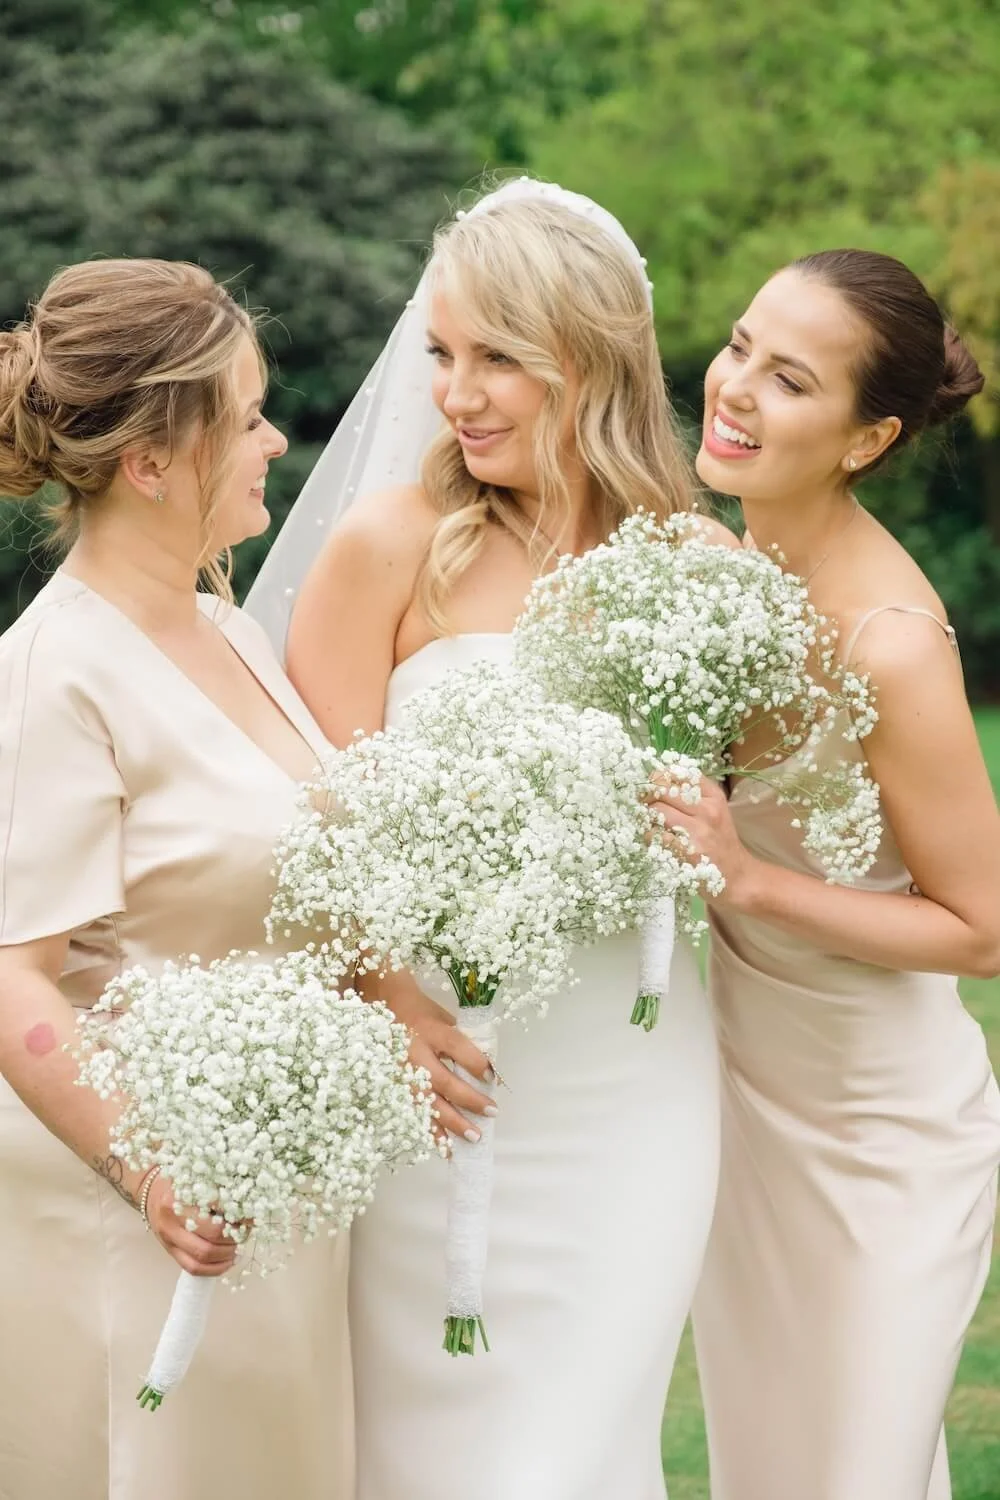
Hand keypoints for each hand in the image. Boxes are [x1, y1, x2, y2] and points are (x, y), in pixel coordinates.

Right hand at [146, 1175, 241, 1277]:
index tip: (252, 1216)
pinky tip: (228, 1261)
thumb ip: (219, 1189)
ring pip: (203, 1256)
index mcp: (181, 1194)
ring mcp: (169, 1238)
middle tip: (245, 1231)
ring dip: (228, 1254)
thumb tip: (249, 1204)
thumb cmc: (181, 1183)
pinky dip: (215, 1269)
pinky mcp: (170, 1253)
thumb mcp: (198, 1177)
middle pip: (212, 1235)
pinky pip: (194, 1269)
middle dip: (235, 1236)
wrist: (151, 1193)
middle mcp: (172, 1218)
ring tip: (238, 1245)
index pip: (217, 1207)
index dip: (239, 1214)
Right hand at [383, 979, 493, 1142]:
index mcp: (430, 1030)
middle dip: (468, 1100)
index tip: (491, 1077)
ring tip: (473, 1137)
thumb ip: (463, 1041)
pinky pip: (414, 1112)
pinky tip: (445, 1146)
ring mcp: (402, 1073)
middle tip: (491, 1112)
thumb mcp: (444, 1017)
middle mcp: (415, 1053)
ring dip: (452, 1123)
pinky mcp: (395, 1086)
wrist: (385, 1008)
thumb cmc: (422, 1012)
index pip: (456, 1046)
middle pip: (443, 1081)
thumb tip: (488, 1071)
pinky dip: (430, 1131)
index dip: (475, 1063)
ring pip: (427, 1103)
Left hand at [649, 772, 757, 906]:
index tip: (653, 786)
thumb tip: (656, 781)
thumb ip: (692, 795)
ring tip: (650, 824)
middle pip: (662, 788)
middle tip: (644, 804)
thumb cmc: (721, 842)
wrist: (738, 877)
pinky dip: (649, 837)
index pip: (679, 773)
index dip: (659, 776)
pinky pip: (655, 836)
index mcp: (713, 796)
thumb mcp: (714, 811)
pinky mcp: (688, 853)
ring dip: (645, 817)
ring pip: (656, 811)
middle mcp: (708, 810)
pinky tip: (655, 841)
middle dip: (646, 795)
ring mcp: (698, 832)